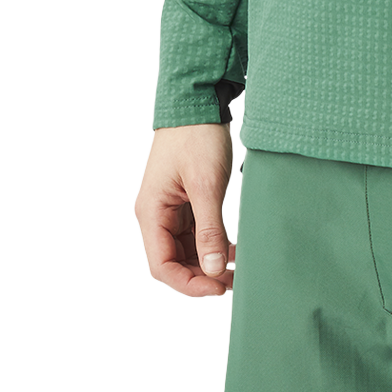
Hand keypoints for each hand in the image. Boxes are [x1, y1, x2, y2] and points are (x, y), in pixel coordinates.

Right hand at [134, 124, 235, 296]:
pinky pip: (196, 236)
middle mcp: (156, 215)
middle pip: (173, 263)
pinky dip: (214, 247)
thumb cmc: (196, 137)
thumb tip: (213, 270)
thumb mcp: (206, 186)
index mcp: (151, 213)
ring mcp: (170, 211)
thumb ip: (209, 231)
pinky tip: (235, 251)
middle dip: (202, 277)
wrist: (198, 102)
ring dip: (209, 264)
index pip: (162, 266)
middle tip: (235, 282)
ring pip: (186, 252)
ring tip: (239, 270)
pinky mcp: (185, 205)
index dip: (189, 284)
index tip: (218, 288)